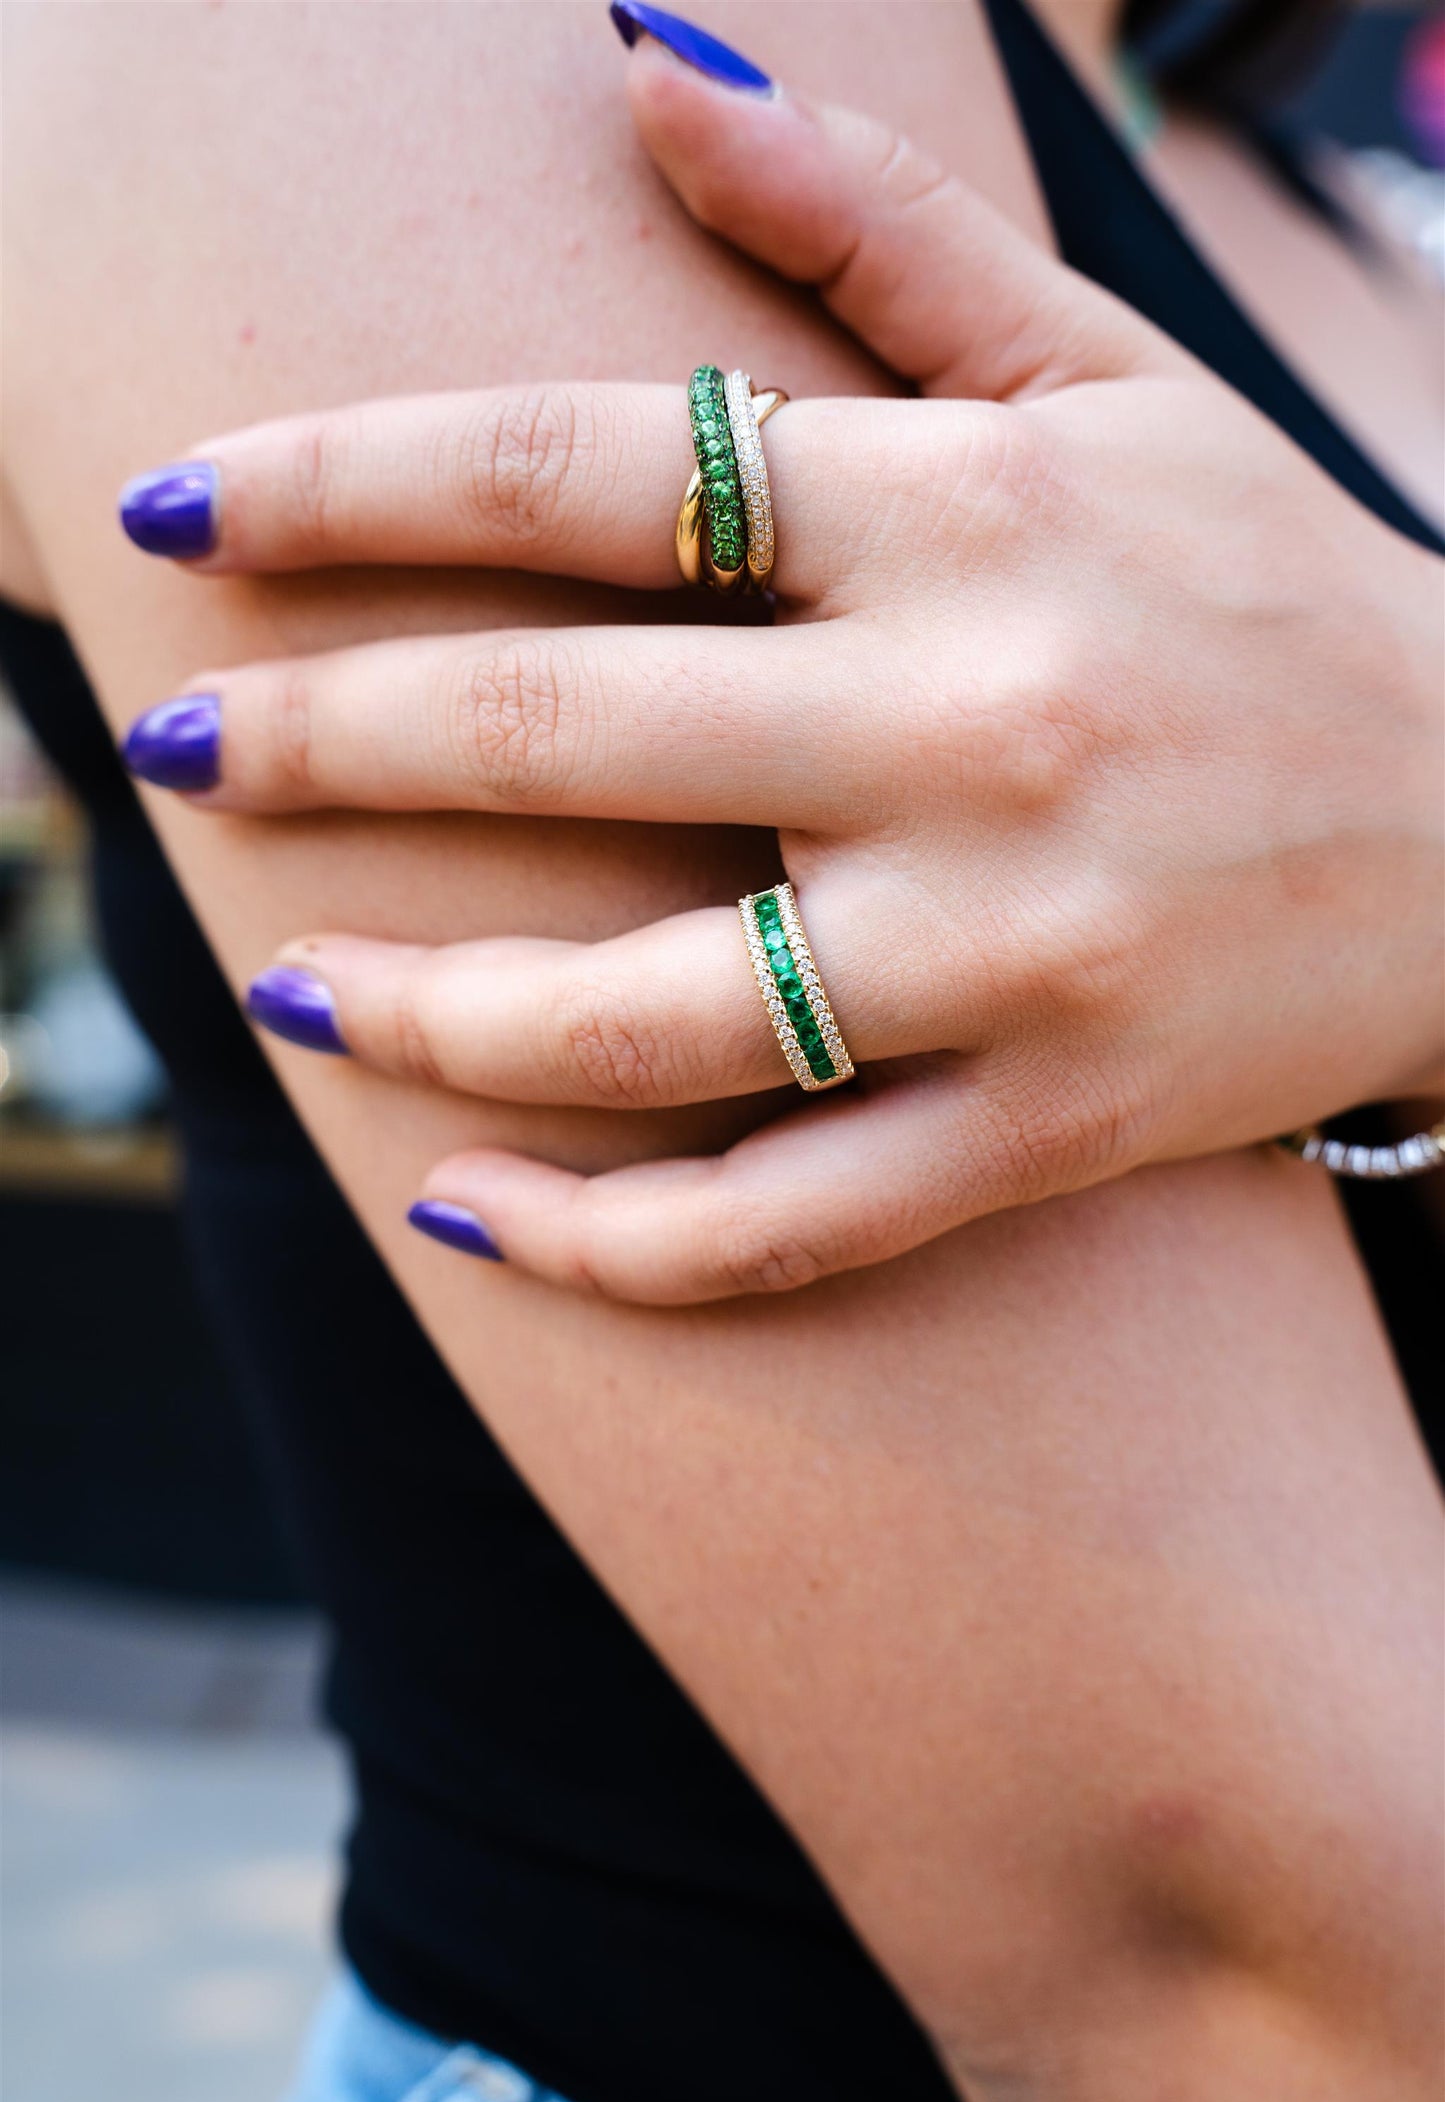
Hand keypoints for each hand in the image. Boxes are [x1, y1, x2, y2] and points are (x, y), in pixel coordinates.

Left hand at [120, 45, 1443, 1303]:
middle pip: (560, 733)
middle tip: (173, 746)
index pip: (584, 466)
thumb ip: (879, 227)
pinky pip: (786, 1219)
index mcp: (964, 514)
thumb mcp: (1106, 377)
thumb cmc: (1271, 590)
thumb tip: (640, 66)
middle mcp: (974, 727)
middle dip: (316, 740)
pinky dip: (605, 1242)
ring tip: (296, 987)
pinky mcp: (1049, 1124)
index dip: (341, 483)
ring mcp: (1010, 951)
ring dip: (425, 1010)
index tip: (180, 517)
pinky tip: (464, 1204)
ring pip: (646, 1020)